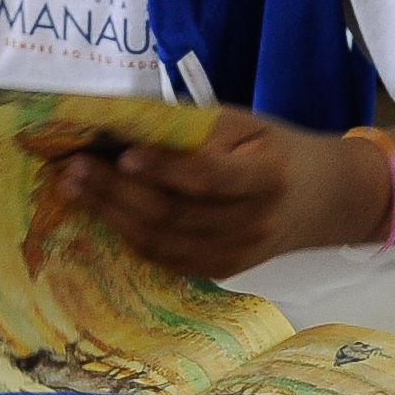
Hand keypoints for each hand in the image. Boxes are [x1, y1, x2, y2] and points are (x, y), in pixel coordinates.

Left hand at [38, 109, 378, 279]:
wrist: (322, 198)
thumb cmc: (273, 149)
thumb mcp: (245, 125)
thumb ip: (191, 129)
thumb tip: (120, 124)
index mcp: (267, 178)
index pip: (208, 178)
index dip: (163, 169)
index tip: (122, 153)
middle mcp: (254, 224)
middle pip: (175, 213)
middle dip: (116, 190)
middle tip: (73, 167)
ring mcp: (238, 255)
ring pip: (163, 240)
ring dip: (111, 213)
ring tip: (73, 186)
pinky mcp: (222, 270)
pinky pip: (166, 257)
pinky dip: (128, 234)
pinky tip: (101, 211)